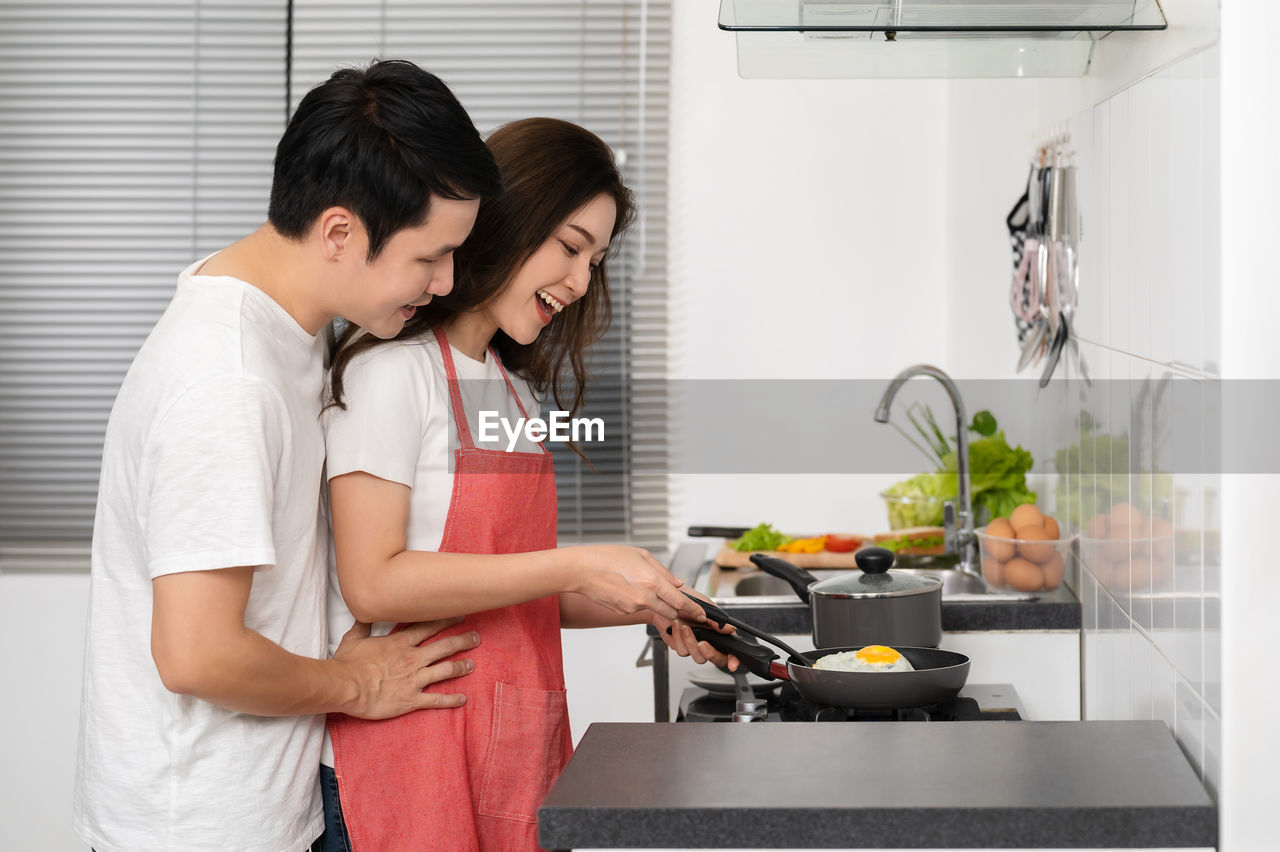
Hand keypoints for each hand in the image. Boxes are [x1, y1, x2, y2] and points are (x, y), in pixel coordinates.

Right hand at [334, 617, 480, 719]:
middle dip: (463, 641)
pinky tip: (463, 699)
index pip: (429, 627)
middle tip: (477, 637)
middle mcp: (413, 658)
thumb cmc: (348, 663)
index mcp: (401, 643)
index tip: (461, 614)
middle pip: (444, 646)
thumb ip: (363, 624)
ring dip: (461, 667)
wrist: (346, 686)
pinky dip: (451, 700)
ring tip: (473, 665)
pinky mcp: (412, 699)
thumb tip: (364, 610)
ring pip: (445, 670)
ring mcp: (415, 679)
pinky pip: (436, 700)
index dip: (447, 620)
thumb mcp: (354, 638)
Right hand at [568, 544, 708, 623]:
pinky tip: (631, 590)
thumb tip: (677, 583)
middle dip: (678, 610)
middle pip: (672, 613)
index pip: (681, 601)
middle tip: (679, 603)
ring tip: (646, 590)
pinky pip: (639, 610)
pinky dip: (641, 603)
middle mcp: (644, 597)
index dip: (695, 610)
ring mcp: (633, 607)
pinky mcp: (623, 611)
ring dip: (659, 606)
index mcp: (652, 580)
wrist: (581, 570)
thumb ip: (663, 571)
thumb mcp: (641, 555)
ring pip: (656, 612)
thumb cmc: (608, 557)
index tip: (702, 614)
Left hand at [654, 587, 737, 669]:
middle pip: (715, 659)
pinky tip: (677, 626)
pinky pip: (683, 651)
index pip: (730, 651)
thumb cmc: (688, 600)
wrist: (667, 600)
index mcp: (718, 632)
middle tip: (703, 643)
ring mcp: (695, 645)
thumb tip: (730, 629)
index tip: (732, 664)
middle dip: (709, 653)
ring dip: (690, 642)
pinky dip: (679, 638)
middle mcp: (708, 641)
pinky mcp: (681, 646)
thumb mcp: (706, 607)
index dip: (733, 659)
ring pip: (698, 657)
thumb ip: (718, 621)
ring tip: (685, 627)